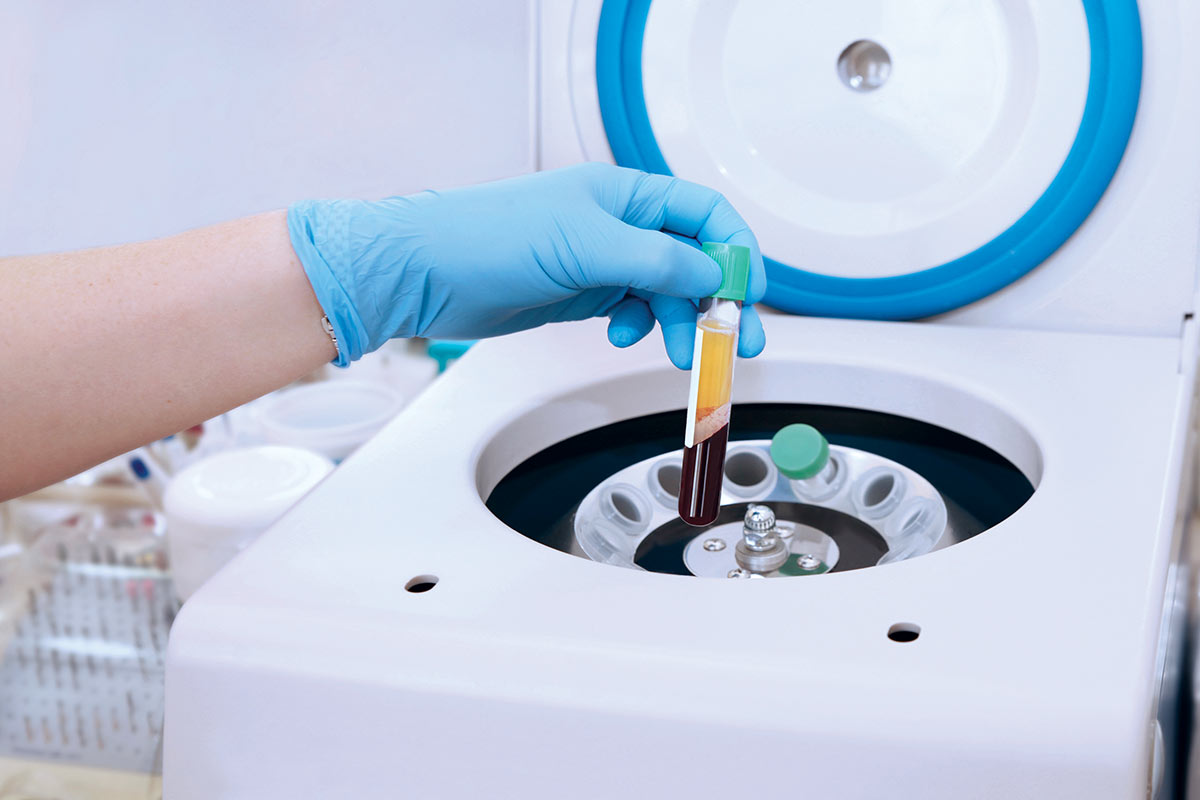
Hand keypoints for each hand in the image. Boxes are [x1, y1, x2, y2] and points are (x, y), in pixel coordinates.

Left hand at [287, 163, 766, 367]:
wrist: (425, 273)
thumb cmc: (489, 238)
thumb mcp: (586, 245)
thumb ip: (657, 260)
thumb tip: (712, 273)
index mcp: (625, 194)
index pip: (704, 214)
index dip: (735, 252)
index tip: (749, 294)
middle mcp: (618, 223)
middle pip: (691, 258)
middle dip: (718, 300)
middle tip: (737, 343)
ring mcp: (600, 259)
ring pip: (665, 291)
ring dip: (681, 322)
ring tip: (686, 354)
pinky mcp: (582, 291)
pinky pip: (633, 309)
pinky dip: (640, 326)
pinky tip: (624, 335)